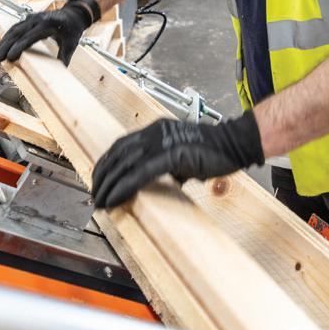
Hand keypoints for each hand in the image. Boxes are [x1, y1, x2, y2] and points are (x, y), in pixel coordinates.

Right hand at [0, 0, 98, 65]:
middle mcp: (37, 19)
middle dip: (5, 46)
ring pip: (13, 29)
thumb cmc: (72, 29)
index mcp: (48, 24)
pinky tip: (1, 46)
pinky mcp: (28, 19)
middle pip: (17, 32)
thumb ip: (64, 57)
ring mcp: (31, 18)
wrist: (73, 14)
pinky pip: (15, 28)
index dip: (18, 47)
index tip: (10, 58)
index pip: (30, 37)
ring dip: (3, 42)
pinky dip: (7, 37)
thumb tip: (60, 72)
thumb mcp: (71, 44)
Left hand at [91, 112, 263, 207]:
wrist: (234, 143)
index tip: (98, 179)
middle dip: (102, 175)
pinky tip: (116, 197)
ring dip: (109, 183)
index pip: (121, 144)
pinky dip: (125, 186)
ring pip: (125, 163)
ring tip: (101, 200)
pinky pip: (141, 172)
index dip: (106, 162)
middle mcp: (154, 132)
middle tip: (94, 194)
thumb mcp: (181, 153)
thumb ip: (166, 162)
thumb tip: (158, 178)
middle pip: (118, 153)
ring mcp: (162, 142)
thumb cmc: (212, 149)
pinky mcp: (171, 155)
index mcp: (155, 129)